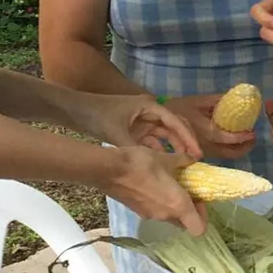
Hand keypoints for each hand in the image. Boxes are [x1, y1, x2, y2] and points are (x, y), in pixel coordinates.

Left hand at [79, 93, 201, 158]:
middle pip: (173, 127)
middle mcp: (149, 111)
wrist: (76, 110)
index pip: (175, 122)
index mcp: (149, 106)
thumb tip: (150, 167)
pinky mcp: (134, 129)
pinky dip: (157, 150)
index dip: (188, 138)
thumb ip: (134, 149)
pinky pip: (151, 141)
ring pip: (163, 135)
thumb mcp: (117, 133)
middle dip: (184, 143)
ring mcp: (142, 120)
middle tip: (194, 161)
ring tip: (182, 165)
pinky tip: (163, 164)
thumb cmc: (97, 115)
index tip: (197, 154)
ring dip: (172, 148)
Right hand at [102, 146, 205, 235]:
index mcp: (178, 205)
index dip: (204, 216)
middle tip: (187, 190)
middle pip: (184, 223)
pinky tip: (153, 184)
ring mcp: (150, 215)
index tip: (200, 199)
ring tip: (169, 184)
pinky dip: (159, 202)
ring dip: (173, 205)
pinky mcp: (138, 211)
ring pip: (169, 217)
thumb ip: (183, 160)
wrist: (109, 170)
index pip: (199, 228)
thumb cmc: (141, 164)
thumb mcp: (165, 158)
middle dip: (189, 210)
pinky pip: (155, 211)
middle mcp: (165, 215)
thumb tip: (193, 158)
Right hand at [164, 94, 254, 160]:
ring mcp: (204, 150)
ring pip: (226, 155)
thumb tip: (234, 97)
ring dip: (239, 149)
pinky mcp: (201, 152)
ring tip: (247, 139)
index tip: (252, 132)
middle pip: (230, 153)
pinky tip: (233, 141)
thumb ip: (217, 100)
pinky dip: (230, 149)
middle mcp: (206, 145)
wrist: (161, 119)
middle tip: (253, 138)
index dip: (241, 137)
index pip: (227, 138)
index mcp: (205, 131)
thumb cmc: (179, 108)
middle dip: (245, 147)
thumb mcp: (198, 101)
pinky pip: (220, 154)